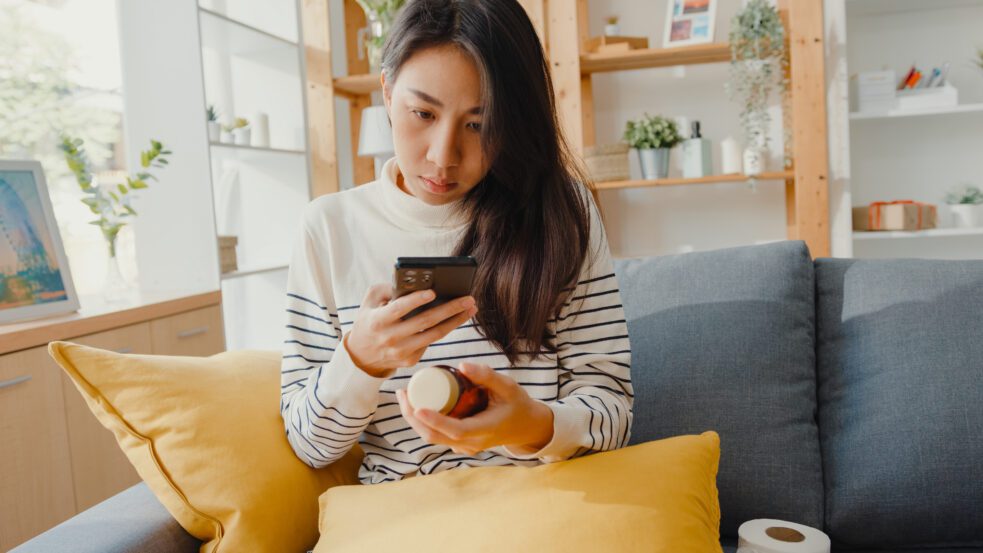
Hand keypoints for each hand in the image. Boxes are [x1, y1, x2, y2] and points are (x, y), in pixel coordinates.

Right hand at [346, 284, 477, 376]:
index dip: (416, 300)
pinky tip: (457, 318)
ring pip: (435, 334)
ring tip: (470, 308)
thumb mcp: (369, 302)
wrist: (362, 355)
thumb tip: (410, 282)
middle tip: (468, 298)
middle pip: (425, 321)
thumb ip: (386, 289)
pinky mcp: (410, 360)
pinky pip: (431, 342)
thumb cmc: (369, 321)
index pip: (399, 309)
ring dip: (456, 320)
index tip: (433, 292)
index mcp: (378, 320)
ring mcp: (401, 351)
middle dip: (450, 308)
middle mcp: (390, 338)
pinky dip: (446, 329)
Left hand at [395, 362, 553, 455]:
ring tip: (405, 396)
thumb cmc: (517, 404)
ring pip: (432, 438)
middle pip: (435, 436)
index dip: (434, 420)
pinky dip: (423, 423)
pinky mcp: (460, 445)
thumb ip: (486, 375)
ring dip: (414, 420)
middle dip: (413, 417)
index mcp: (484, 430)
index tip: (416, 406)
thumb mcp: (508, 386)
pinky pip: (437, 436)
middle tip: (403, 393)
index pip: (455, 430)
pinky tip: (416, 405)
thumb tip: (461, 365)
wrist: (526, 426)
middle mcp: (471, 443)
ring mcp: (464, 447)